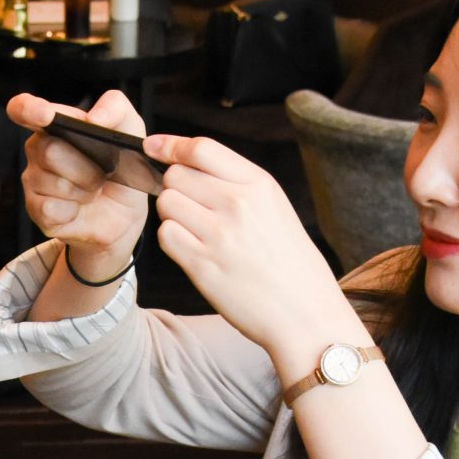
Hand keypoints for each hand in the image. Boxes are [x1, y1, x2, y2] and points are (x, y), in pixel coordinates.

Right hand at [8, 90, 149, 281]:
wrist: (125, 211)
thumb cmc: (121, 167)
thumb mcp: (130, 129)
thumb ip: (116, 108)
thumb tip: (94, 119)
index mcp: (54, 124)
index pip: (24, 109)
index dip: (29, 110)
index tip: (45, 115)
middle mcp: (38, 149)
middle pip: (50, 150)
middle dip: (84, 166)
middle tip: (101, 173)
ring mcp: (33, 180)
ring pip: (55, 182)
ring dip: (84, 190)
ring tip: (92, 191)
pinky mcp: (36, 210)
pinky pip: (51, 208)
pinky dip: (73, 211)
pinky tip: (78, 209)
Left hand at [144, 131, 355, 369]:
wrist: (305, 313)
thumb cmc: (290, 262)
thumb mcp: (274, 207)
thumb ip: (237, 183)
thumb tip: (189, 162)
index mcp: (259, 184)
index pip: (201, 148)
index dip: (171, 145)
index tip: (153, 146)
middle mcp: (238, 204)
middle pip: (176, 175)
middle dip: (175, 187)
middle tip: (192, 209)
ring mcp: (219, 235)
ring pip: (166, 203)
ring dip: (172, 215)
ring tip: (196, 232)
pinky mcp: (202, 265)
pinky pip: (165, 236)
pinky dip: (171, 241)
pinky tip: (192, 250)